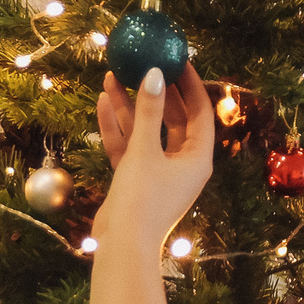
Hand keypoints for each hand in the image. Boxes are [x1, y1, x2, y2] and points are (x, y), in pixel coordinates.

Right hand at [94, 64, 213, 246]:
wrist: (121, 244)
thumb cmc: (141, 198)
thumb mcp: (144, 149)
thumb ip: (148, 111)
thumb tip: (155, 74)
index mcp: (198, 158)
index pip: (200, 111)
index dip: (190, 84)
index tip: (178, 59)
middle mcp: (183, 164)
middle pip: (174, 119)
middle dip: (156, 92)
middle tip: (146, 63)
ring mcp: (160, 172)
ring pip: (147, 131)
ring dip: (131, 106)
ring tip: (113, 77)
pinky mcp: (138, 180)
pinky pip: (130, 147)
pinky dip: (118, 128)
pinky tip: (103, 103)